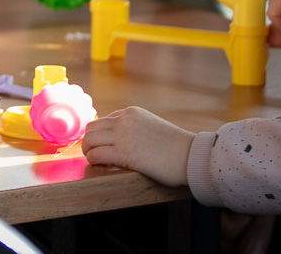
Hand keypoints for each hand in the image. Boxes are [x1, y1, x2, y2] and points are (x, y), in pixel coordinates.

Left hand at [80, 107, 194, 186]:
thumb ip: (133, 128)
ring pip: (90, 140)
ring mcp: (123, 135)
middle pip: (91, 129)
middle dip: (90, 143)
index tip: (103, 147)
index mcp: (130, 113)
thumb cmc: (175, 147)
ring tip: (97, 162)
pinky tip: (101, 167)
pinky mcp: (124, 153)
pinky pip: (96, 155)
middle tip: (94, 155)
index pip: (103, 121)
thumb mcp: (151, 127)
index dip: (100, 136)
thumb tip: (117, 141)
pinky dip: (94, 161)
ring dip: (89, 152)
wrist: (191, 156)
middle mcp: (124, 120)